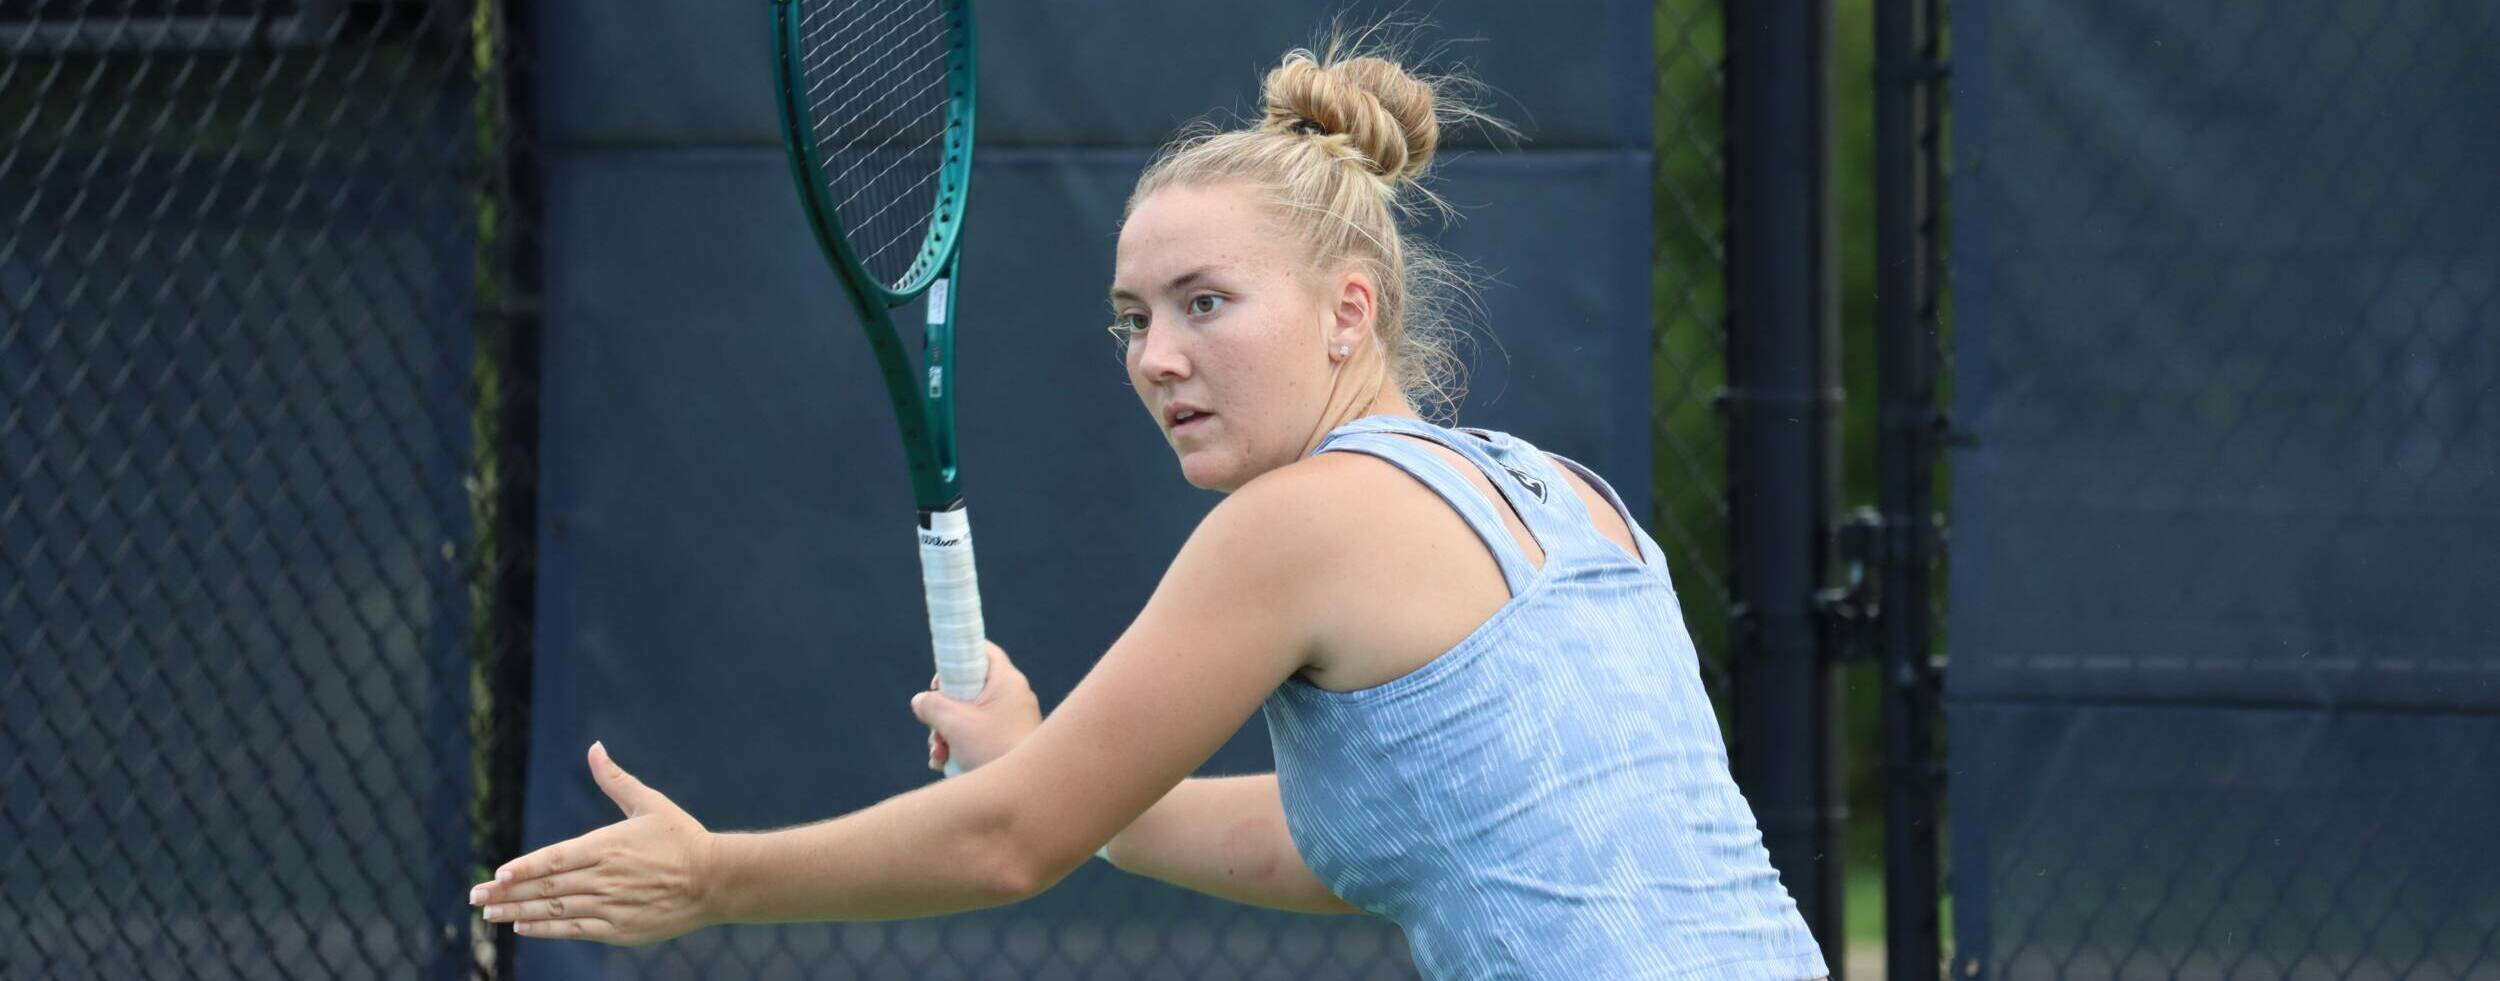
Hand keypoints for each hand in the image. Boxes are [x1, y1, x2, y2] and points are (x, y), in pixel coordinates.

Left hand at [471, 742, 714, 944]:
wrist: (716, 879)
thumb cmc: (681, 837)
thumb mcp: (649, 803)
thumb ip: (615, 779)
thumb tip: (594, 748)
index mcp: (607, 845)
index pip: (555, 858)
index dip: (524, 867)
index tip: (496, 875)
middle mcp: (604, 877)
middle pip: (547, 887)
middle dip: (507, 893)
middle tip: (475, 897)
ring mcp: (611, 905)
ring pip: (555, 910)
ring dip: (519, 912)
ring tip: (490, 915)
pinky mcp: (620, 928)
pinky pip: (575, 930)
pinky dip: (546, 929)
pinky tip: (524, 927)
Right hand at [911, 642, 1040, 772]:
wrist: (1023, 790)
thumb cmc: (993, 751)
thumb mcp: (955, 725)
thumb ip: (932, 705)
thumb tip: (921, 701)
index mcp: (1007, 682)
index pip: (983, 652)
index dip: (957, 659)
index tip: (940, 683)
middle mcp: (1013, 696)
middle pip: (969, 688)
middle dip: (944, 712)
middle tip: (936, 729)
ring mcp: (1012, 719)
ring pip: (969, 715)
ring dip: (946, 734)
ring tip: (940, 755)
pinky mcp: (1008, 739)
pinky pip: (978, 733)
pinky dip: (960, 745)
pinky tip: (946, 764)